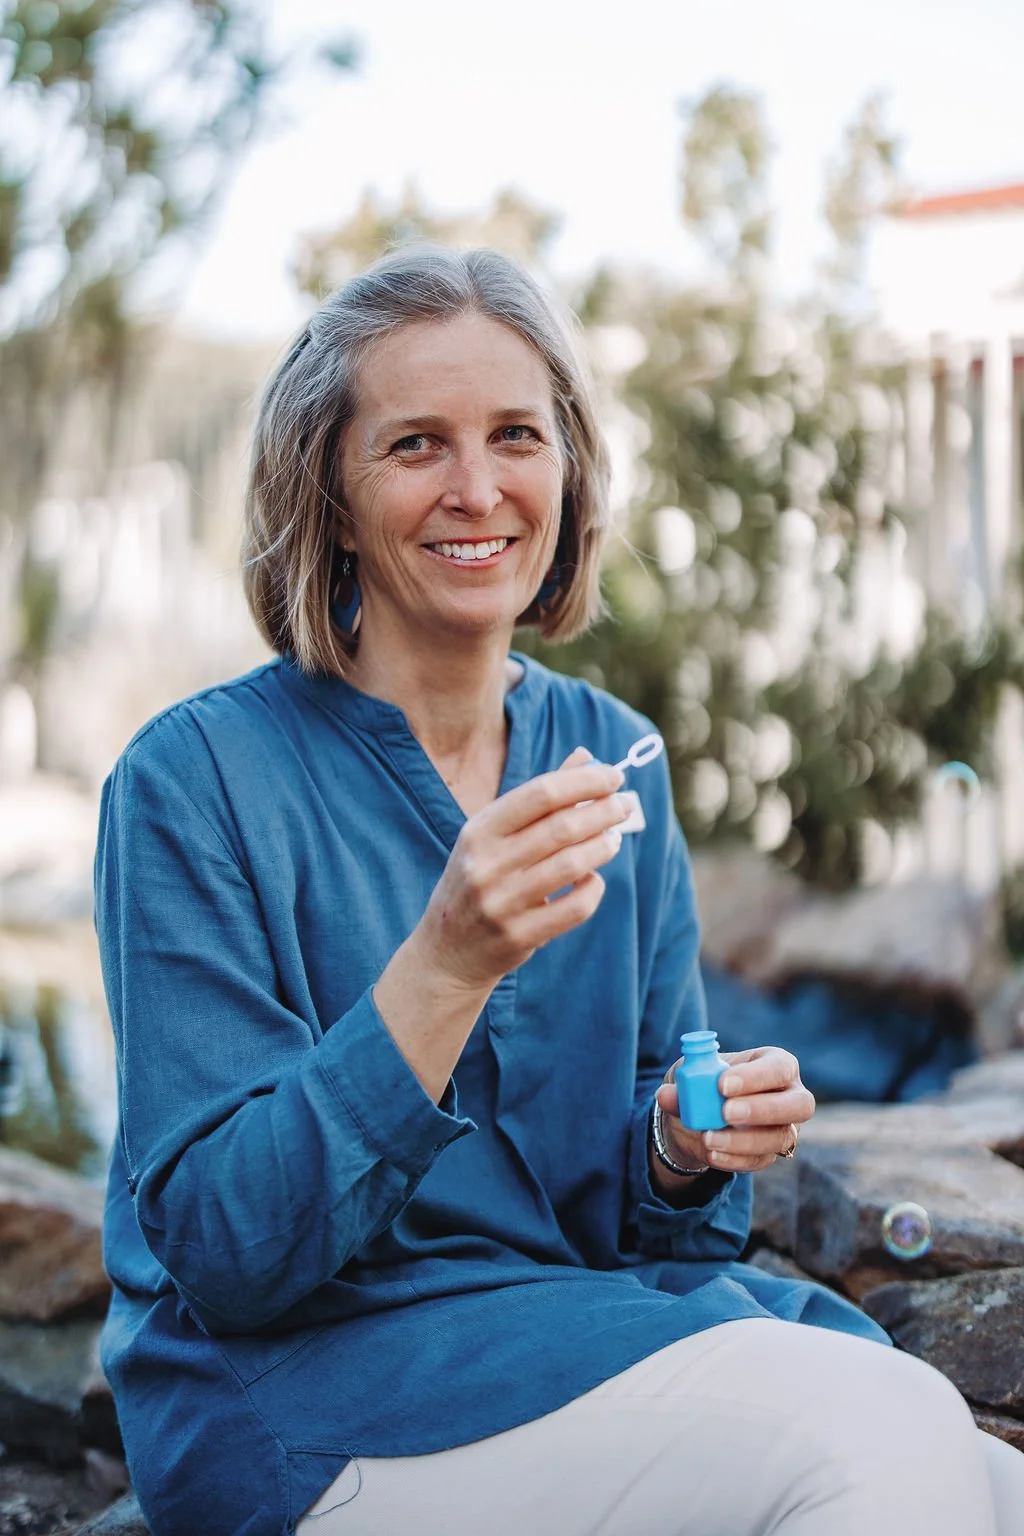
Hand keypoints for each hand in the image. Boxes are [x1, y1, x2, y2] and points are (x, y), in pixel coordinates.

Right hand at [416, 746, 629, 992]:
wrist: (447, 950)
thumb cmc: (479, 879)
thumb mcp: (493, 835)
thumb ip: (538, 797)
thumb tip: (586, 756)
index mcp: (478, 830)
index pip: (541, 793)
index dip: (585, 781)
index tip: (614, 776)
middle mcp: (486, 864)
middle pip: (562, 827)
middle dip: (604, 811)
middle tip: (625, 805)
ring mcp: (501, 902)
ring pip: (573, 865)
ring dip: (604, 846)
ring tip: (614, 838)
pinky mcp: (520, 935)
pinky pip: (575, 907)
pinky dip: (593, 888)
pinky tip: (593, 879)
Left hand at [654, 1047, 814, 1173]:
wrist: (695, 1118)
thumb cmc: (701, 1083)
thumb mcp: (687, 1076)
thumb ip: (681, 1084)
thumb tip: (666, 1095)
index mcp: (774, 1063)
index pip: (779, 1067)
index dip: (756, 1077)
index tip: (722, 1085)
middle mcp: (790, 1095)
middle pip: (800, 1105)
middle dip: (763, 1109)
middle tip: (726, 1112)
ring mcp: (785, 1126)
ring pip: (781, 1137)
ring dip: (744, 1140)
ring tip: (709, 1137)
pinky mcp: (772, 1153)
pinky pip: (762, 1160)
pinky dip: (736, 1159)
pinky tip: (712, 1153)